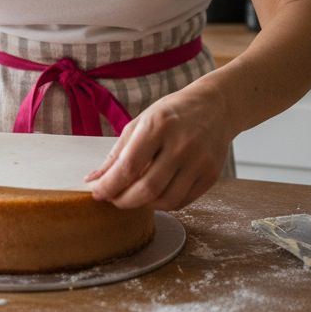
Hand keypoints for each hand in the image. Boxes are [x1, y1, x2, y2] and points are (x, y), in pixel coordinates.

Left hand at [84, 84, 231, 210]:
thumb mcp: (141, 121)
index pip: (128, 167)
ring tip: (134, 196)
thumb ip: (117, 153)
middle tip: (113, 199)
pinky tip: (155, 194)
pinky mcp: (211, 175)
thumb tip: (94, 180)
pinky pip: (182, 201)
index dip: (109, 185)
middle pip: (147, 189)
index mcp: (159, 125)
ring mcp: (199, 161)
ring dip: (143, 205)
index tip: (97, 192)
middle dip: (123, 201)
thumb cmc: (174, 112)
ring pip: (165, 201)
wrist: (216, 106)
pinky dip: (163, 203)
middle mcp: (182, 144)